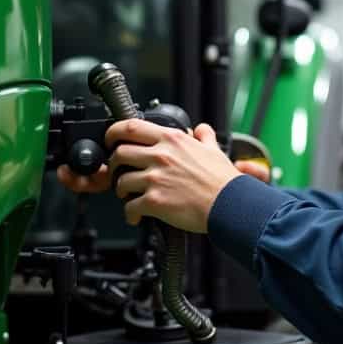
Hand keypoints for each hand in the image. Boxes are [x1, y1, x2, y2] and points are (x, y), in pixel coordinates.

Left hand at [57, 136, 270, 193]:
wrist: (230, 205)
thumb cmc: (224, 181)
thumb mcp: (214, 150)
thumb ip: (204, 137)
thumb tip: (202, 130)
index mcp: (172, 140)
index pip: (130, 127)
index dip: (114, 132)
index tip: (112, 139)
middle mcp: (161, 156)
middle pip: (119, 153)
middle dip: (114, 164)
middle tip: (118, 171)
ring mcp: (156, 178)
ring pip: (121, 181)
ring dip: (121, 190)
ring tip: (129, 195)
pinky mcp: (155, 201)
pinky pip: (130, 207)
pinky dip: (130, 213)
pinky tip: (137, 216)